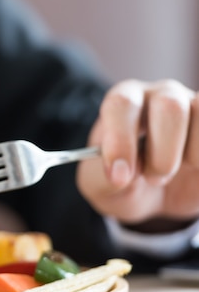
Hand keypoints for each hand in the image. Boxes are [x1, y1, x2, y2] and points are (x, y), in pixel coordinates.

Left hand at [77, 79, 198, 231]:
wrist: (156, 196)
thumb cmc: (125, 183)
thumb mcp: (102, 187)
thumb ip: (104, 179)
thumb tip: (121, 175)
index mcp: (123, 103)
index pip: (122, 104)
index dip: (121, 140)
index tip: (120, 177)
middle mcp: (161, 95)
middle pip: (170, 106)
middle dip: (162, 155)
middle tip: (151, 180)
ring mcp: (194, 105)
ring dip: (191, 156)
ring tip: (175, 173)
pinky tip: (194, 169)